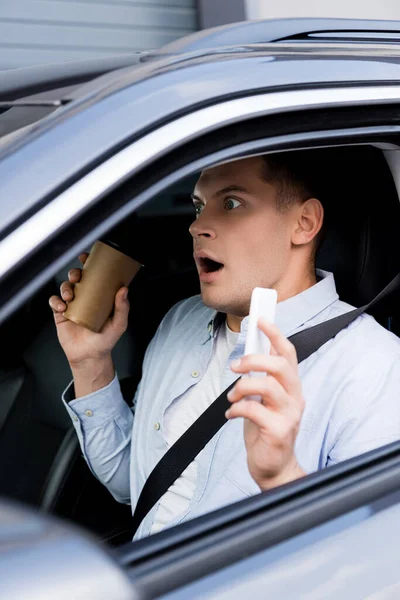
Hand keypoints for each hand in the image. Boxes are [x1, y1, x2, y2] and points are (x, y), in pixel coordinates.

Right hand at [48, 252, 129, 367]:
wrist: (89, 357)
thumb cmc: (105, 340)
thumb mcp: (118, 324)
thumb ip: (122, 308)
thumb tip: (124, 290)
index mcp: (100, 296)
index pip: (95, 276)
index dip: (90, 264)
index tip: (87, 257)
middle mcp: (86, 297)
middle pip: (78, 278)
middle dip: (75, 272)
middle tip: (78, 276)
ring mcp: (72, 305)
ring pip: (65, 287)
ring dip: (65, 287)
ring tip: (69, 295)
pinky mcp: (61, 314)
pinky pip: (54, 301)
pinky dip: (55, 301)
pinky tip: (61, 307)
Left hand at [225, 317, 305, 490]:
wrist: (274, 469)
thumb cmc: (266, 431)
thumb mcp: (264, 400)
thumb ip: (262, 379)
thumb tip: (250, 355)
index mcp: (291, 387)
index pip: (288, 354)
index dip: (275, 334)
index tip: (261, 318)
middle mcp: (295, 398)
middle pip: (281, 365)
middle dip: (254, 359)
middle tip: (235, 366)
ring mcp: (289, 414)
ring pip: (268, 385)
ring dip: (243, 386)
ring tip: (231, 397)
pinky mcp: (278, 431)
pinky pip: (255, 410)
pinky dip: (238, 409)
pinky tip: (231, 415)